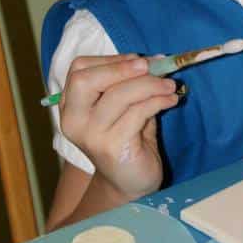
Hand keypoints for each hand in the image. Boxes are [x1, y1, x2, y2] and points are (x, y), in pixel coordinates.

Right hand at [59, 54, 180, 199]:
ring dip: (149, 84)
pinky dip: (158, 101)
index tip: (139, 60)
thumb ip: (130, 82)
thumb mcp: (125, 105)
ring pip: (118, 95)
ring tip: (170, 86)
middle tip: (152, 67)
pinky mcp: (112, 147)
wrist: (130, 182)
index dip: (111, 60)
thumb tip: (155, 60)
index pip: (79, 70)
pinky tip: (171, 101)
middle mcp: (74, 120)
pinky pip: (137, 112)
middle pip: (86, 80)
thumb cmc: (129, 138)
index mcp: (71, 105)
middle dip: (122, 68)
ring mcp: (91, 135)